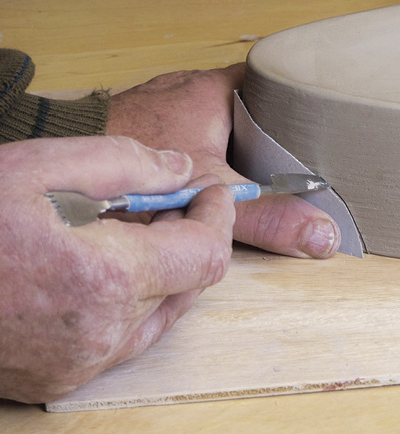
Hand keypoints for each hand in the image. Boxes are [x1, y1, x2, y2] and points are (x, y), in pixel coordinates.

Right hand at [0, 136, 234, 402]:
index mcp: (106, 277)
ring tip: (137, 228)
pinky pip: (130, 334)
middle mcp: (103, 331)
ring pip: (165, 310)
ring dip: (167, 267)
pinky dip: (137, 296)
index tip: (214, 192)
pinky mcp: (65, 375)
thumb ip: (125, 163)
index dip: (218, 217)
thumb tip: (182, 170)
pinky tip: (111, 264)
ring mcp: (84, 361)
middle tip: (169, 201)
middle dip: (191, 236)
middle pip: (191, 282)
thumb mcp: (41, 166)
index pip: (205, 253)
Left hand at [107, 64, 340, 257]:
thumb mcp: (216, 192)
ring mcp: (173, 103)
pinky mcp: (157, 121)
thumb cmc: (139, 161)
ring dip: (238, 139)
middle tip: (292, 155)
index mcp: (217, 90)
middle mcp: (195, 88)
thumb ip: (268, 215)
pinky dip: (209, 145)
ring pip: (223, 116)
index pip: (274, 81)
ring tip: (258, 164)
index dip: (297, 102)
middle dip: (271, 128)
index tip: (315, 124)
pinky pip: (196, 127)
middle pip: (252, 101)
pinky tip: (212, 169)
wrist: (76, 165)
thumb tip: (322, 236)